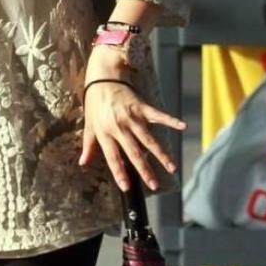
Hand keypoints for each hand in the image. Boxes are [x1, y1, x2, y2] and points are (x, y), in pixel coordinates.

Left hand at [79, 77, 185, 191]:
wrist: (102, 78)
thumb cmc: (94, 103)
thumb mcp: (88, 125)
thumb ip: (88, 146)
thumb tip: (83, 163)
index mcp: (105, 132)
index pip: (113, 157)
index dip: (119, 173)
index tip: (127, 188)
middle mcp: (120, 127)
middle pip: (134, 152)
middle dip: (145, 170)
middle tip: (154, 185)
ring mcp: (132, 117)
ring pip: (149, 139)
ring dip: (161, 154)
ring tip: (171, 168)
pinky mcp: (142, 107)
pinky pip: (158, 116)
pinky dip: (171, 121)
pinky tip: (183, 127)